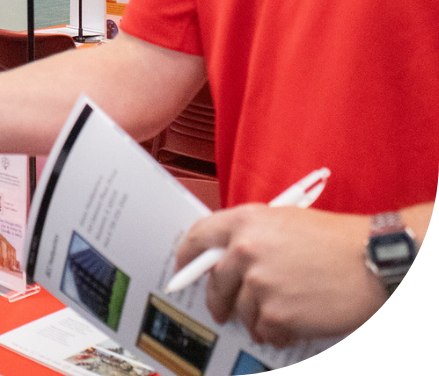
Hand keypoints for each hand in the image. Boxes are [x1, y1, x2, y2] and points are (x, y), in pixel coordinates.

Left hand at [175, 205, 384, 346]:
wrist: (370, 259)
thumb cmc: (334, 239)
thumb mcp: (283, 221)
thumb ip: (251, 235)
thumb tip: (228, 257)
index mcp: (245, 221)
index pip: (198, 236)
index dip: (187, 255)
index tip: (183, 269)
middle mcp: (245, 249)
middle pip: (216, 282)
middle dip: (218, 300)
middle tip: (223, 310)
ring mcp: (259, 282)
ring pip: (241, 311)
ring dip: (255, 318)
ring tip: (279, 313)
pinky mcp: (275, 312)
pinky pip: (264, 330)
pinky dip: (275, 333)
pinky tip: (292, 325)